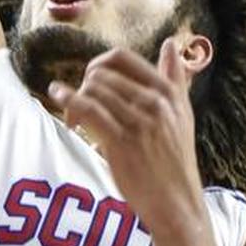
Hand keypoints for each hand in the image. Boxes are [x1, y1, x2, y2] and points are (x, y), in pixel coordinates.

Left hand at [49, 38, 202, 232]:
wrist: (176, 202)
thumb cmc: (175, 159)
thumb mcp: (182, 114)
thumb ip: (175, 78)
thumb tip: (171, 43)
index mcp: (167, 92)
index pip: (123, 58)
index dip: (99, 64)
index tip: (90, 80)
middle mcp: (155, 102)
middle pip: (102, 73)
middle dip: (84, 85)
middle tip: (79, 105)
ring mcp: (139, 121)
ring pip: (92, 90)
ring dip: (73, 100)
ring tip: (73, 118)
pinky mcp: (122, 141)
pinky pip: (88, 110)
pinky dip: (69, 104)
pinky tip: (62, 108)